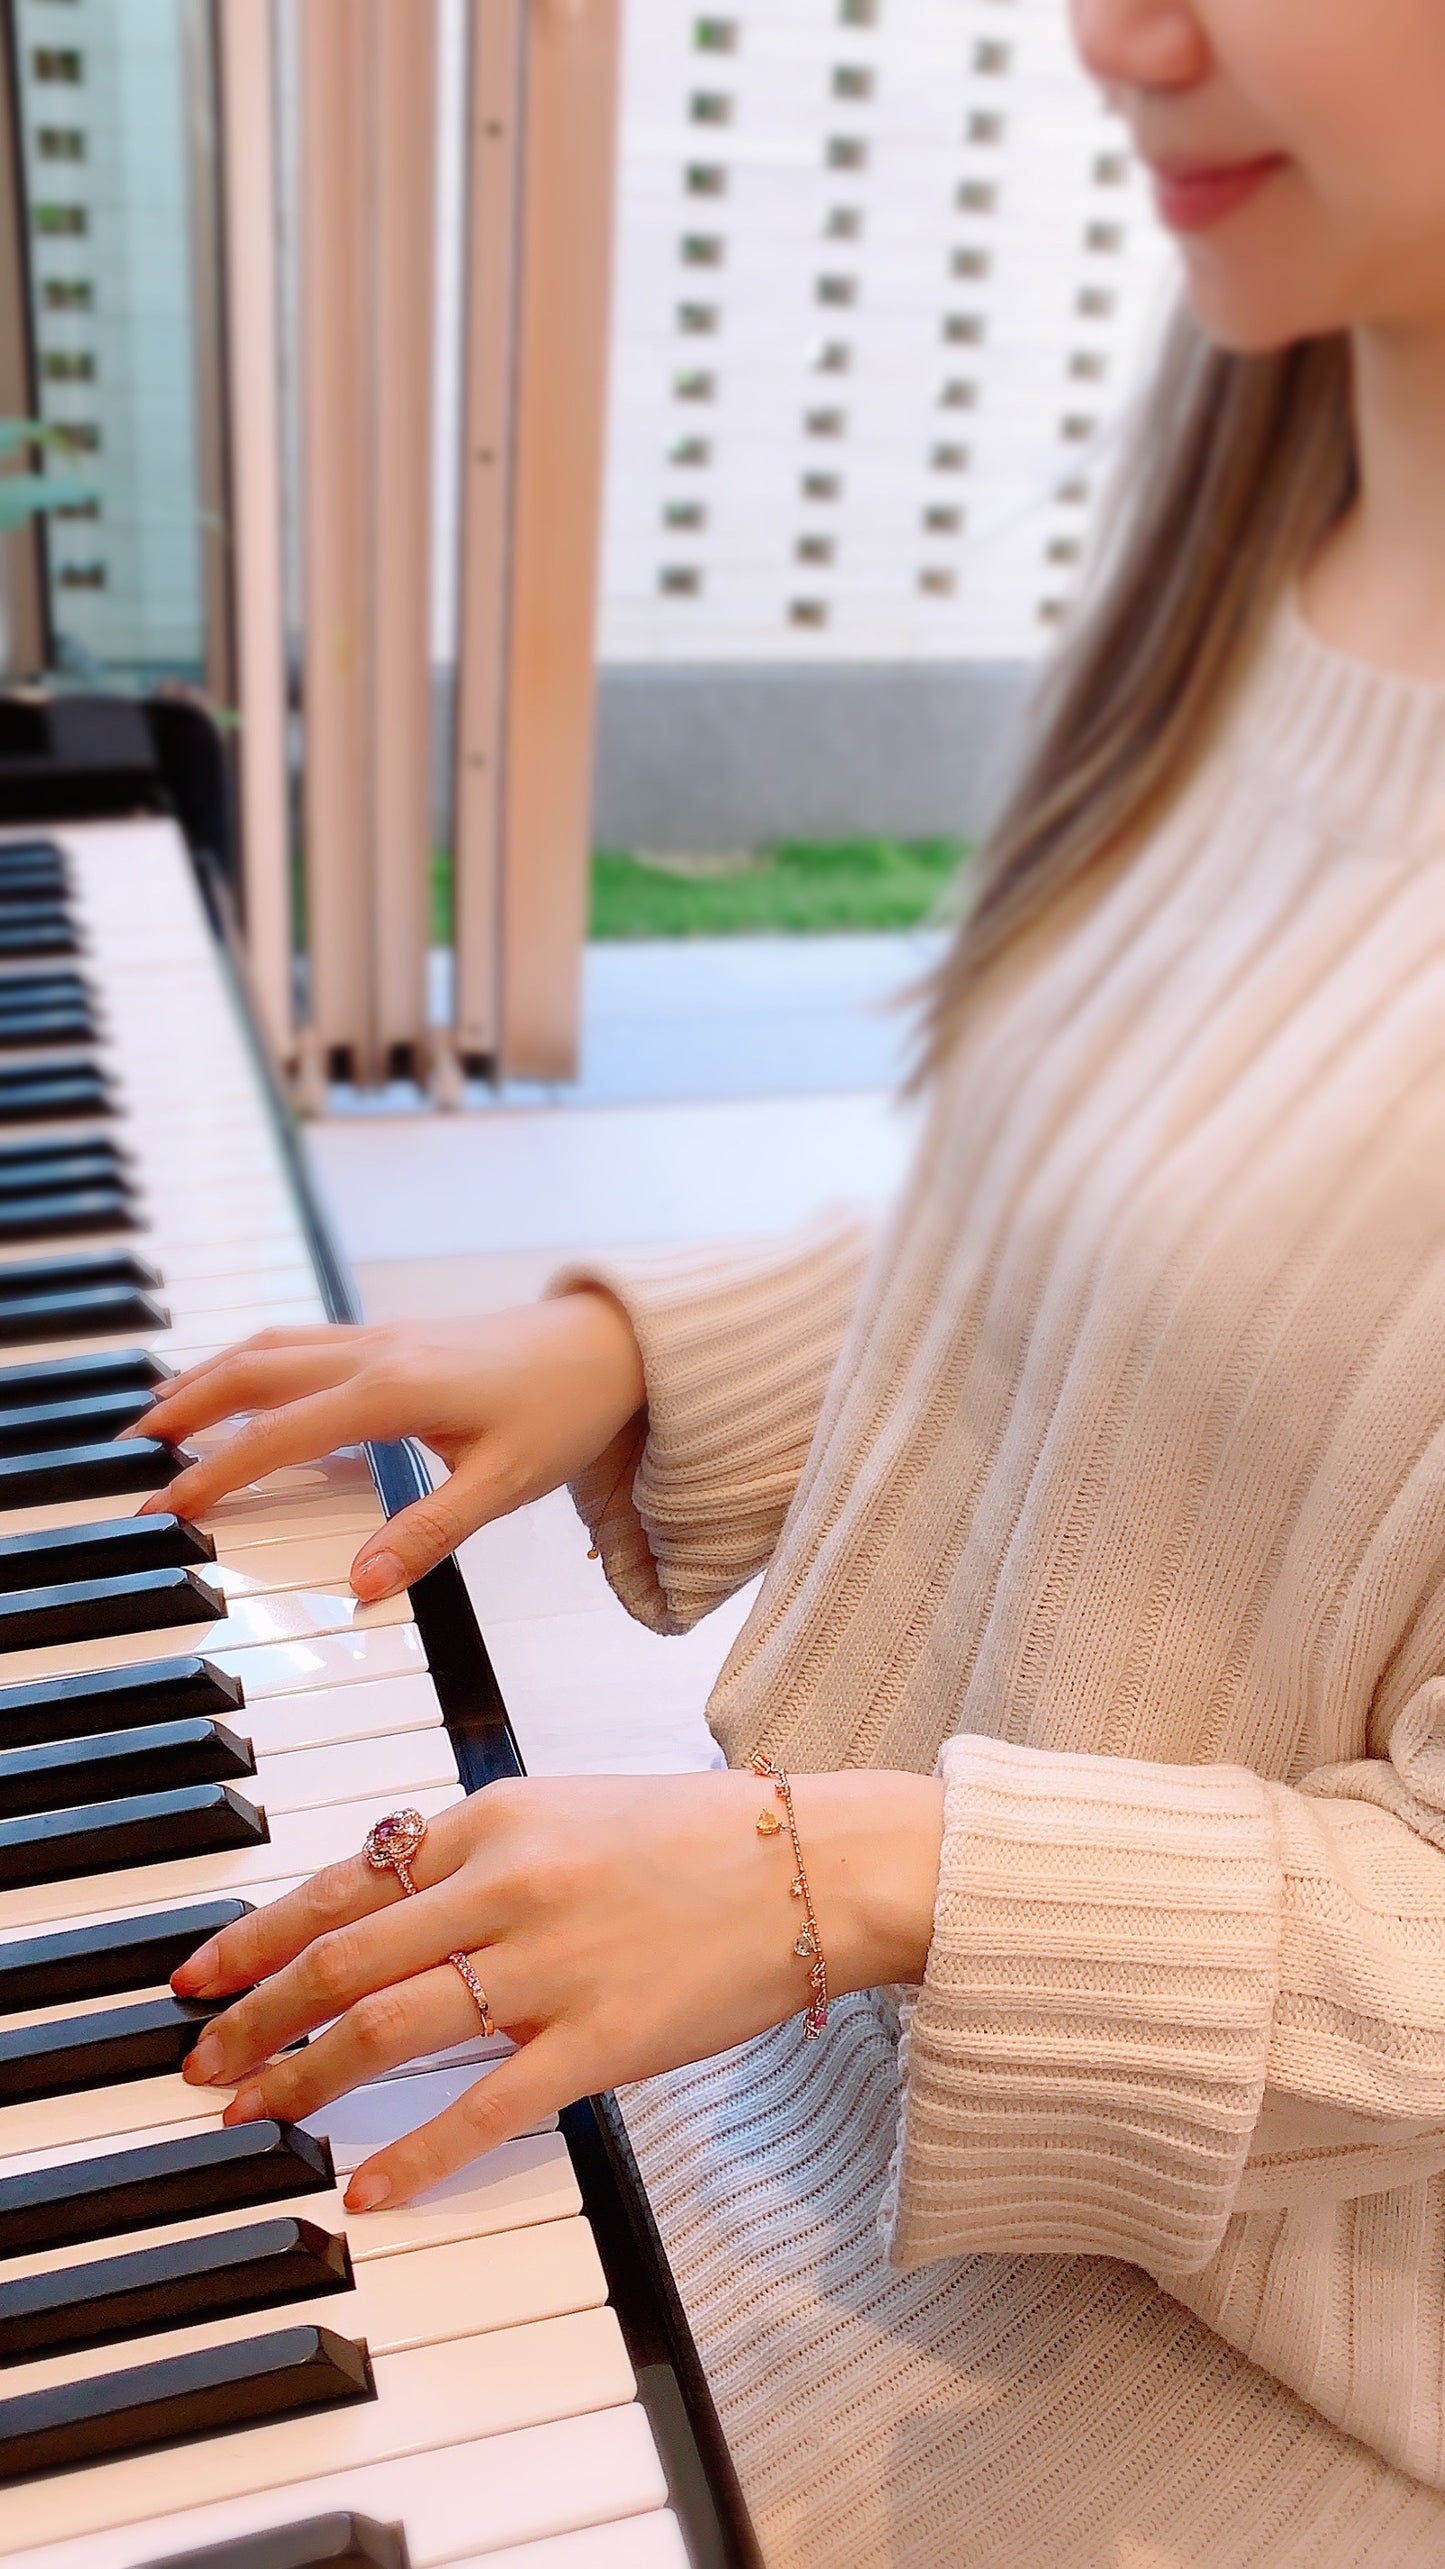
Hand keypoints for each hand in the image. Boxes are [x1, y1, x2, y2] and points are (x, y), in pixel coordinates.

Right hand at [126, 1291, 645, 1596]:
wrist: (615, 1344)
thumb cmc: (567, 1409)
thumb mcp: (504, 1485)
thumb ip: (427, 1535)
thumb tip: (358, 1585)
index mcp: (394, 1390)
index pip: (277, 1434)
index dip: (215, 1473)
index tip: (166, 1506)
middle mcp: (376, 1353)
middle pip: (251, 1372)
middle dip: (184, 1409)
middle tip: (132, 1452)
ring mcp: (382, 1338)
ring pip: (270, 1347)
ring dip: (210, 1377)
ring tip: (162, 1415)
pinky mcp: (395, 1338)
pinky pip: (301, 1343)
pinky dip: (253, 1364)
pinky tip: (241, 1389)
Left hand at [173, 1768, 944, 2210]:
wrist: (818, 1865)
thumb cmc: (701, 1835)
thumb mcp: (567, 1809)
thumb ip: (478, 1854)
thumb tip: (386, 1901)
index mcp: (493, 1819)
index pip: (343, 1882)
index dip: (258, 1936)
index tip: (201, 1976)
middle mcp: (505, 1885)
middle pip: (343, 1959)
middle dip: (254, 2016)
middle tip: (201, 2062)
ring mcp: (549, 1965)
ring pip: (389, 2028)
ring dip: (304, 2078)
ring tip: (254, 2116)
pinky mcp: (600, 2040)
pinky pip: (485, 2108)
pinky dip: (414, 2154)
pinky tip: (366, 2189)